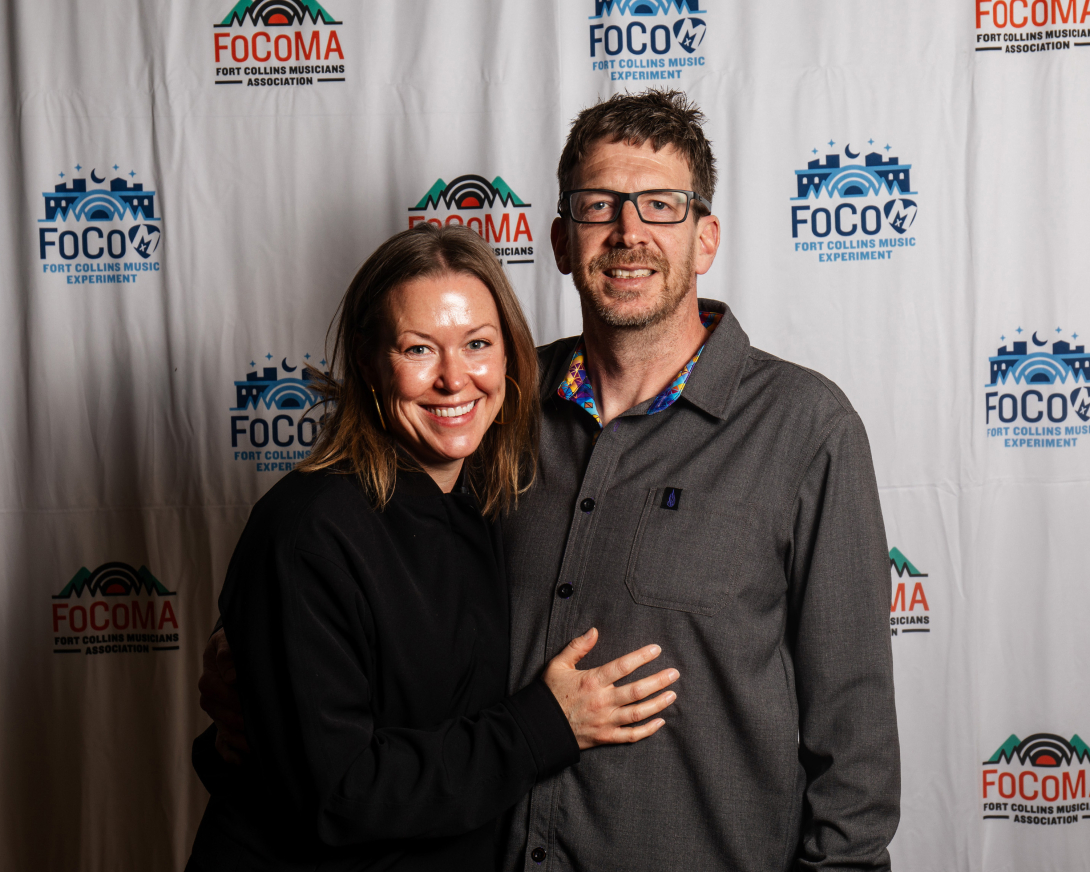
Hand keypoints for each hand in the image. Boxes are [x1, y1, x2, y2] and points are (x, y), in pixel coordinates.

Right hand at [198, 628, 248, 764]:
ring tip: (254, 744)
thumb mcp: (228, 640)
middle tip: (255, 721)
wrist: (235, 652)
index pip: (212, 688)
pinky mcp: (225, 725)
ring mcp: (218, 713)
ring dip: (236, 738)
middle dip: (235, 718)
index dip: (228, 695)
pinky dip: (230, 754)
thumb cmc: (233, 644)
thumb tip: (231, 675)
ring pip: (221, 729)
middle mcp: (211, 697)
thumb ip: (227, 652)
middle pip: (216, 711)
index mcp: (209, 676)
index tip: (244, 698)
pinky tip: (242, 761)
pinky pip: (222, 744)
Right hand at [543, 627, 678, 750]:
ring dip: (658, 703)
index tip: (656, 650)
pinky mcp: (605, 737)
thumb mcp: (558, 665)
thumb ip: (577, 647)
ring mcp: (605, 721)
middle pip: (637, 690)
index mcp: (592, 681)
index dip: (641, 657)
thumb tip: (594, 631)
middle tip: (674, 673)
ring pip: (638, 713)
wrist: (539, 726)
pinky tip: (660, 722)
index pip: (622, 666)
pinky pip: (630, 735)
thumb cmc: (549, 694)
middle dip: (658, 681)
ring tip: (672, 694)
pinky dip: (647, 730)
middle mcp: (602, 701)